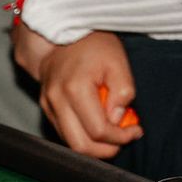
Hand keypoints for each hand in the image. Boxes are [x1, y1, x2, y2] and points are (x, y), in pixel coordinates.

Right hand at [29, 28, 142, 159]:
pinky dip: (83, 136)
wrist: (64, 32)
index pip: (98, 130)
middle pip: (80, 145)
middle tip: (125, 139)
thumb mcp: (118, 61)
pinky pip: (64, 132)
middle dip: (106, 149)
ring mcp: (48, 105)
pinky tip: (99, 125)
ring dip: (95, 146)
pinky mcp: (46, 107)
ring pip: (70, 143)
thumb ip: (122, 91)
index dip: (120, 137)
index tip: (136, 130)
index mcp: (74, 88)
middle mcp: (56, 100)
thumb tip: (118, 120)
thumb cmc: (94, 44)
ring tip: (114, 134)